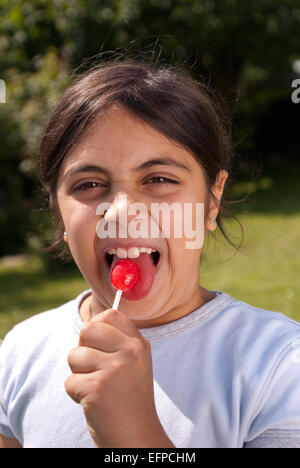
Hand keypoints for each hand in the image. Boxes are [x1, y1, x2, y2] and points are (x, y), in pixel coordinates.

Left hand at [65, 308, 173, 447]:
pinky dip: (75, 394)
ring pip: (74, 355)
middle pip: (87, 330)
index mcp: (139, 343)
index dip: (96, 327)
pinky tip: (93, 402)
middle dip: (82, 349)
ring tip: (96, 387)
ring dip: (78, 374)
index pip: (110, 314)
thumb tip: (89, 322)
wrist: (136, 436)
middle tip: (95, 369)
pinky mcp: (97, 388)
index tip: (98, 345)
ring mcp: (114, 369)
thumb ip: (118, 340)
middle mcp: (130, 352)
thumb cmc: (129, 398)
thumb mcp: (135, 362)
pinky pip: (70, 381)